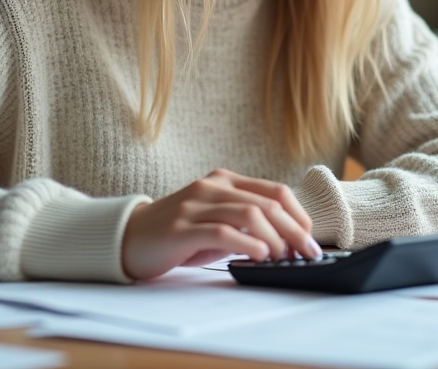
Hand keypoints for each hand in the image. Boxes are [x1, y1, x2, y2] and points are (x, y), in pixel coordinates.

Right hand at [121, 168, 321, 279]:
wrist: (127, 238)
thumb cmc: (177, 234)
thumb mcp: (214, 220)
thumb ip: (244, 222)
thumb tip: (288, 241)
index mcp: (223, 181)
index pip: (274, 191)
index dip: (298, 215)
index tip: (310, 239)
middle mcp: (211, 187)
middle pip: (267, 203)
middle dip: (294, 230)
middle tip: (307, 253)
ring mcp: (195, 206)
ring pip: (249, 214)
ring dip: (275, 238)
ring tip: (283, 258)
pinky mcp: (181, 228)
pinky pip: (222, 231)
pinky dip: (247, 244)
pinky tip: (260, 256)